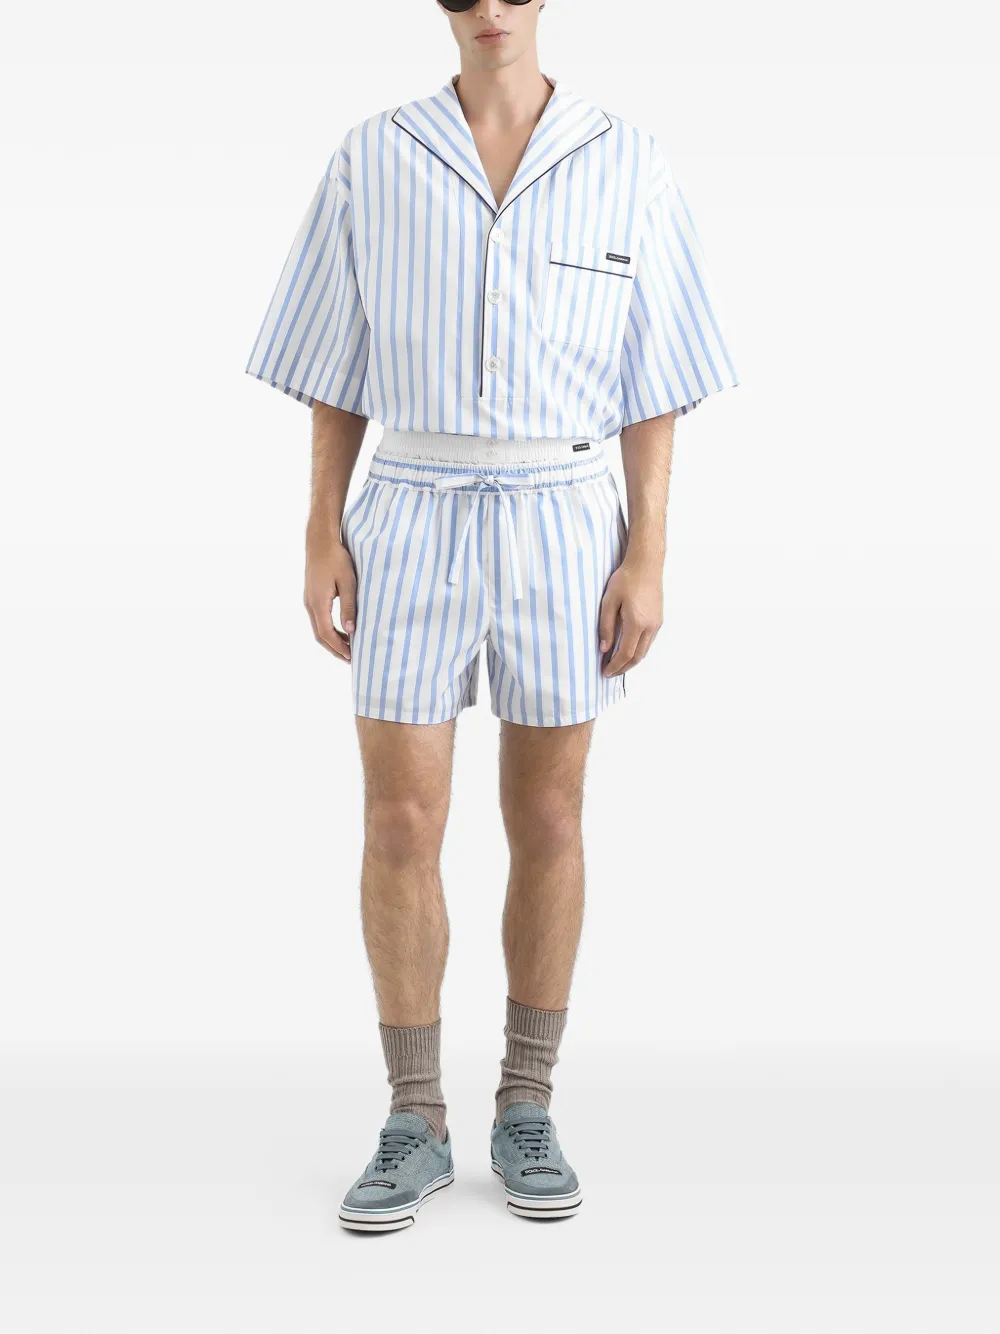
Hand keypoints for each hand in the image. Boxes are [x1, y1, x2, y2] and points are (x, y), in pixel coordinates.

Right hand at [304, 522, 356, 662]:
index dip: (339, 647)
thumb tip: (351, 630)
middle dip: (335, 649)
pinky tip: (342, 630)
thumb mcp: (348, 582)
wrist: (320, 541)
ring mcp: (308, 600)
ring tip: (348, 648)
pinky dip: (329, 629)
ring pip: (318, 628)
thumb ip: (349, 607)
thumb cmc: (337, 558)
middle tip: (351, 659)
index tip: (352, 656)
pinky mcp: (311, 596)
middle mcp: (310, 604)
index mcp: (318, 603)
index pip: (327, 633)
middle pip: (320, 636)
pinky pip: (318, 619)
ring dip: (332, 640)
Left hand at [598, 554, 662, 676]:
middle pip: (637, 657)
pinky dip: (638, 650)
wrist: (646, 564)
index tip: (605, 672)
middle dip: (624, 668)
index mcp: (637, 623)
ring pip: (644, 650)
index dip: (615, 665)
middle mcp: (650, 626)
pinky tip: (628, 648)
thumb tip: (604, 648)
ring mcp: (657, 623)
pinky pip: (649, 641)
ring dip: (631, 660)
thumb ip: (606, 626)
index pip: (625, 653)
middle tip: (610, 672)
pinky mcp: (659, 619)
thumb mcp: (609, 601)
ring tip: (617, 663)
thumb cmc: (626, 579)